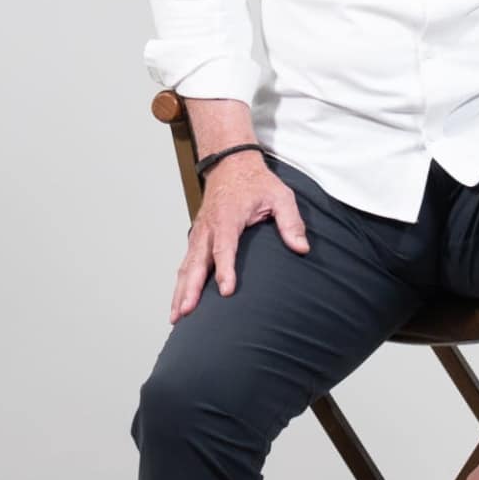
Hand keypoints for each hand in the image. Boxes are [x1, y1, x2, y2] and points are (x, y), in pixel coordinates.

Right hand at [171, 154, 308, 322]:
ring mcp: (200, 233)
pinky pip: (186, 263)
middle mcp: (209, 227)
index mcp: (228, 217)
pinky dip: (180, 283)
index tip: (226, 290)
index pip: (225, 247)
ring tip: (177, 316)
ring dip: (180, 291)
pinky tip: (179, 302)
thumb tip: (301, 247)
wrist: (230, 163)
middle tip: (188, 311)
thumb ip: (291, 221)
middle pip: (197, 262)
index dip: (225, 269)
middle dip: (191, 288)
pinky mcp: (197, 238)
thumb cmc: (255, 182)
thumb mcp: (280, 195)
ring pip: (187, 266)